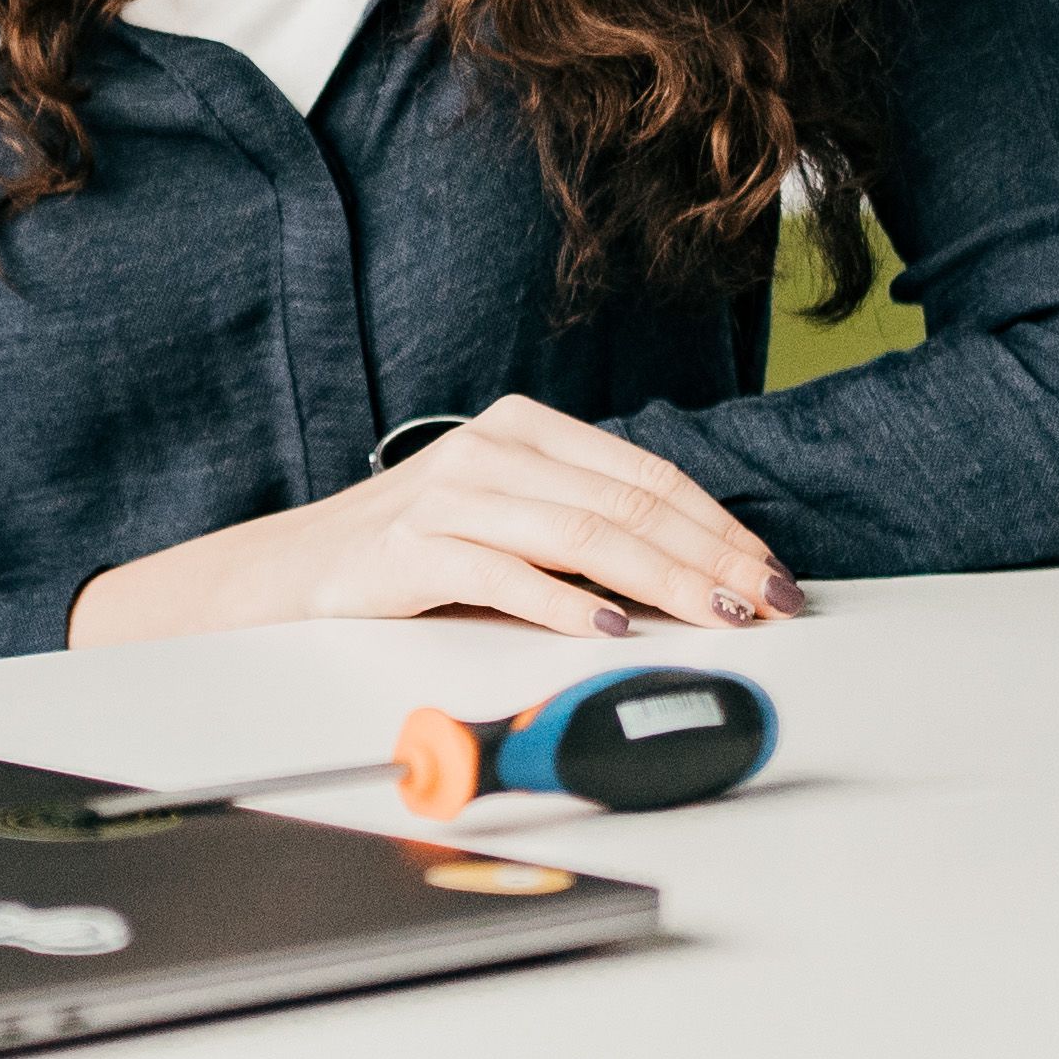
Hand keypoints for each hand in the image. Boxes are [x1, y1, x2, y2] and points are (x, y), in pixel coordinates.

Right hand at [73, 397, 789, 642]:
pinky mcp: (411, 549)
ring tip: (716, 614)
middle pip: (627, 504)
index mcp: (522, 431)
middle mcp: (490, 451)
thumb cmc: (406, 551)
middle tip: (768, 601)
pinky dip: (562, 601)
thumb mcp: (503, 519)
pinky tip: (608, 626)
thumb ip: (582, 530)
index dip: (718, 525)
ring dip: (662, 580)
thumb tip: (694, 578)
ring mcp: (449, 496)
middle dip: (711, 557)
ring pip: (582, 535)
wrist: (286, 573)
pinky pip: (503, 574)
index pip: (646, 476)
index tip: (772, 572)